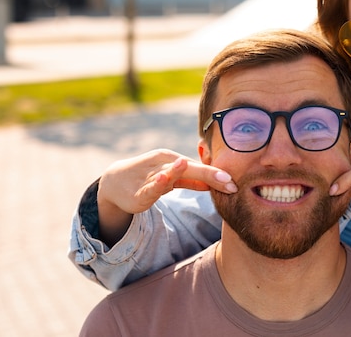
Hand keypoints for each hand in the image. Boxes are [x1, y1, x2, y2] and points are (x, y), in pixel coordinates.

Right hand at [97, 149, 236, 244]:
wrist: (115, 182)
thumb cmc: (150, 177)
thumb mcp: (173, 180)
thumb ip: (192, 180)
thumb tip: (214, 183)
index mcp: (174, 160)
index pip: (200, 168)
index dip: (218, 175)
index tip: (236, 183)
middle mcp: (164, 164)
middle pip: (191, 169)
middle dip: (210, 174)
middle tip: (229, 180)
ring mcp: (151, 176)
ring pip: (169, 174)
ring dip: (180, 171)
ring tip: (191, 166)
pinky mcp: (139, 191)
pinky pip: (150, 187)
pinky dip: (157, 183)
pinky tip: (164, 180)